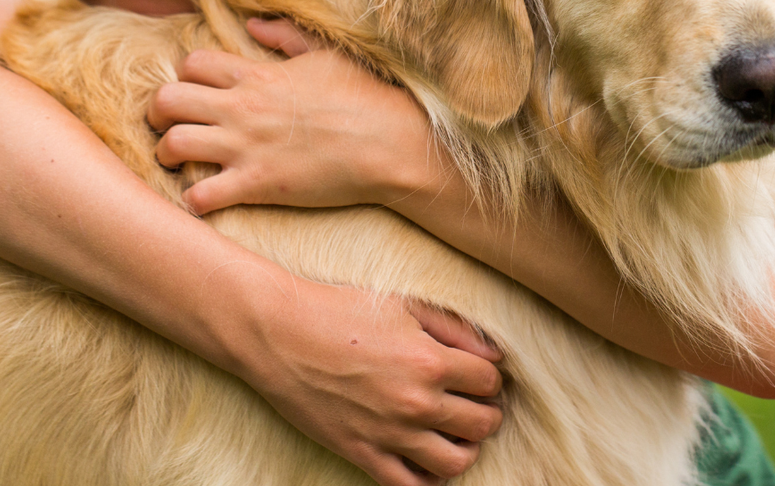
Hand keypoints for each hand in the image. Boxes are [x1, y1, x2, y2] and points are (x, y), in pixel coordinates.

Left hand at [148, 19, 447, 214]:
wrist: (390, 143)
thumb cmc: (365, 97)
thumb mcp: (326, 54)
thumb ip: (286, 36)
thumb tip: (254, 23)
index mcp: (257, 74)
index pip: (191, 64)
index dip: (184, 77)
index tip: (195, 92)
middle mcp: (242, 108)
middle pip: (166, 100)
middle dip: (157, 114)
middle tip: (167, 126)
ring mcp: (246, 147)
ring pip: (172, 145)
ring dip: (166, 155)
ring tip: (177, 163)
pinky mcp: (257, 184)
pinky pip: (201, 195)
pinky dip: (193, 200)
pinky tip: (204, 199)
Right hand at [236, 275, 504, 485]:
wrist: (279, 334)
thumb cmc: (340, 311)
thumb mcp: (404, 305)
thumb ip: (456, 329)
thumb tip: (495, 355)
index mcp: (430, 360)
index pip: (490, 381)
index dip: (488, 377)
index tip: (476, 374)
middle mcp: (415, 402)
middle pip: (482, 423)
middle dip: (486, 412)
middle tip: (473, 403)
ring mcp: (389, 433)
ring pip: (455, 463)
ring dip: (465, 449)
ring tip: (454, 433)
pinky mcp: (361, 453)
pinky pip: (408, 485)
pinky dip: (426, 479)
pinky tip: (424, 458)